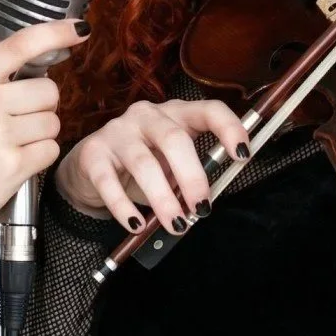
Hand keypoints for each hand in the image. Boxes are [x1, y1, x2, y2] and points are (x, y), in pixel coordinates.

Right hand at [0, 19, 89, 241]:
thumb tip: (42, 61)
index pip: (20, 44)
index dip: (56, 33)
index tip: (79, 27)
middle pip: (49, 90)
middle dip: (42, 107)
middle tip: (14, 124)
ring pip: (53, 121)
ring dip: (41, 135)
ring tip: (9, 146)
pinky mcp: (12, 165)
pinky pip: (50, 149)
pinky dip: (39, 157)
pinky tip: (14, 163)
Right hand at [54, 99, 249, 234]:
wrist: (92, 167)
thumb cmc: (143, 165)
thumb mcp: (171, 165)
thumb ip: (189, 177)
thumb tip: (203, 206)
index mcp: (176, 114)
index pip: (208, 110)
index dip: (229, 128)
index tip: (243, 156)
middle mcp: (146, 116)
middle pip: (174, 139)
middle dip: (192, 177)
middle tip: (202, 209)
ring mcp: (117, 131)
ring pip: (143, 163)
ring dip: (162, 198)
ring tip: (175, 224)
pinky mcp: (93, 153)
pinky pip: (109, 182)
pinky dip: (124, 207)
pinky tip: (137, 225)